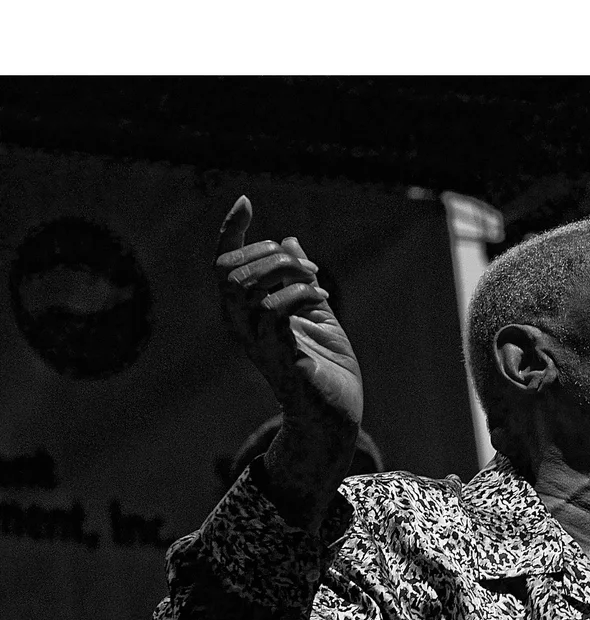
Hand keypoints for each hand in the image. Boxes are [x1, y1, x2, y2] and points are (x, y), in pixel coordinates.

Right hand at [215, 196, 363, 528]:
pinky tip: (320, 296)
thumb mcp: (316, 314)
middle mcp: (242, 329)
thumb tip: (291, 240)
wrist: (336, 417)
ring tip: (316, 282)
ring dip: (284, 272)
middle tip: (310, 269)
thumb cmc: (325, 372)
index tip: (246, 202)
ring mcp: (258, 344)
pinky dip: (298, 294)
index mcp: (246, 315)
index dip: (230, 231)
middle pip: (229, 271)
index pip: (224, 265)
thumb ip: (300, 279)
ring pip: (243, 288)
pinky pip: (273, 312)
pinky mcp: (280, 357)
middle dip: (270, 255)